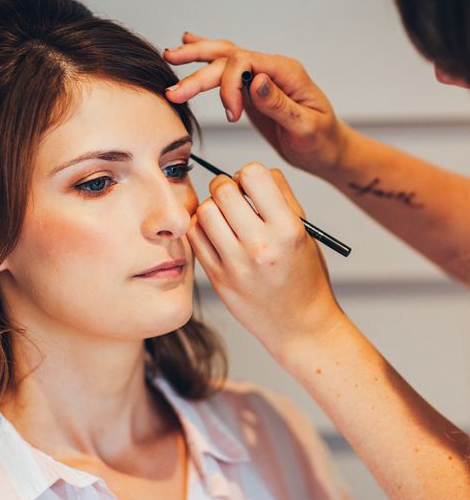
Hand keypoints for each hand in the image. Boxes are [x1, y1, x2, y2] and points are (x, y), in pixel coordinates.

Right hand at [165, 32, 350, 178]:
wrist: (328, 149)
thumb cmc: (321, 141)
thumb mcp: (305, 127)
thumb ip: (279, 103)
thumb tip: (255, 81)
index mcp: (285, 73)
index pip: (244, 63)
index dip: (228, 86)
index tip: (231, 116)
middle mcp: (272, 69)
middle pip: (228, 57)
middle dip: (198, 70)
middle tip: (174, 89)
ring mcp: (261, 77)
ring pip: (224, 57)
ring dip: (196, 56)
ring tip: (171, 55)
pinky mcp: (252, 89)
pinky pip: (227, 69)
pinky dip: (207, 59)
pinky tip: (191, 45)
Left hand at [187, 161, 344, 357]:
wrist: (300, 326)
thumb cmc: (304, 273)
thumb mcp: (305, 232)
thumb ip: (279, 198)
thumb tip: (247, 173)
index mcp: (288, 230)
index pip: (254, 174)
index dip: (249, 174)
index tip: (251, 186)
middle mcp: (260, 247)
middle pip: (223, 190)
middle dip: (225, 186)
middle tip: (232, 197)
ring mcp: (235, 265)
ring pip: (204, 212)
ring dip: (211, 208)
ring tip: (224, 218)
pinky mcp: (218, 279)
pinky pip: (195, 237)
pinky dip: (201, 229)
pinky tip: (215, 234)